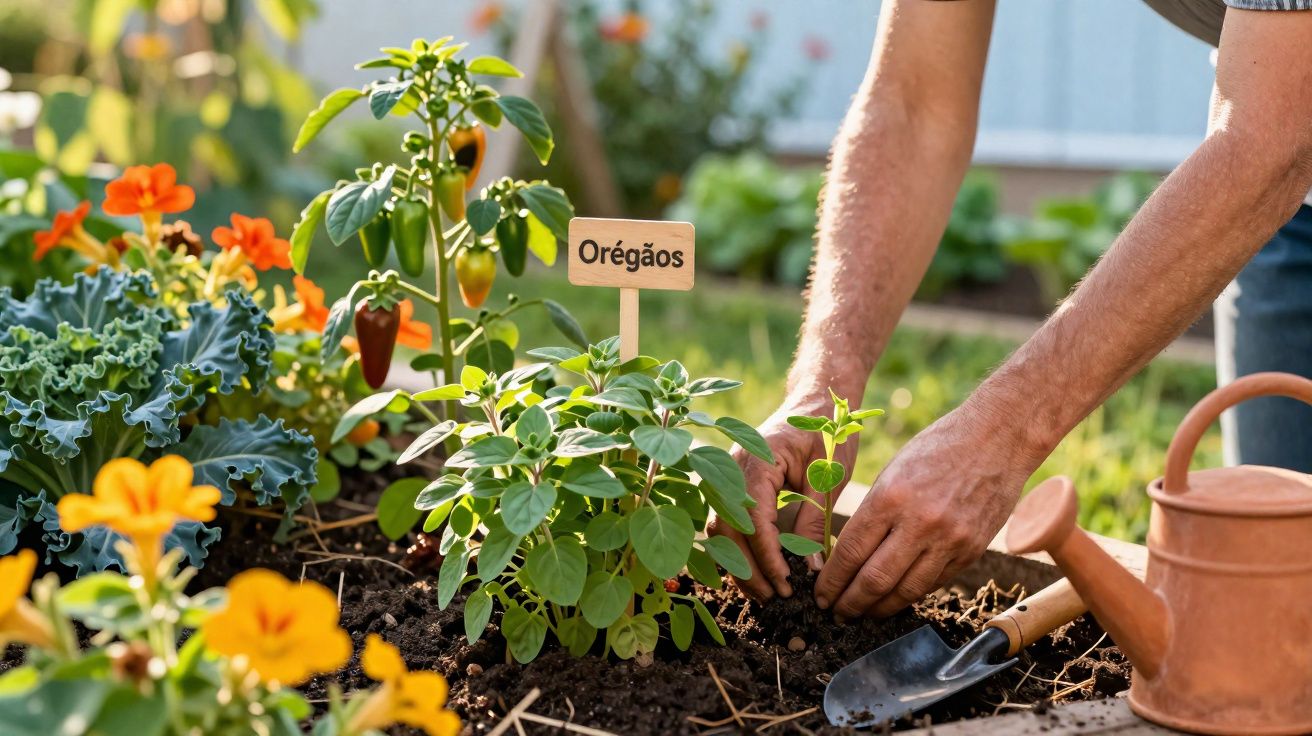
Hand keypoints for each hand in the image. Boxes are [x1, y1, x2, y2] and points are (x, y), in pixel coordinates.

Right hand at [708, 392, 858, 600]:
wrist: (814, 404)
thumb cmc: (826, 433)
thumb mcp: (828, 476)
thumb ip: (815, 520)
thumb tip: (811, 569)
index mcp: (757, 459)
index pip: (752, 516)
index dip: (766, 554)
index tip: (786, 582)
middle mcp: (731, 467)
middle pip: (727, 528)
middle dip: (748, 567)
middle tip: (776, 597)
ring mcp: (725, 476)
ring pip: (719, 530)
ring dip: (738, 564)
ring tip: (765, 593)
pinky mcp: (730, 486)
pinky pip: (725, 524)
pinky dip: (737, 551)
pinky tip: (756, 573)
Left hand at [814, 405, 1034, 619]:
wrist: (997, 438)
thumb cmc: (936, 448)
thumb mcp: (892, 472)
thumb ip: (873, 514)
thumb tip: (848, 556)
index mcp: (890, 497)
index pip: (850, 553)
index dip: (831, 581)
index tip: (820, 594)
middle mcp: (920, 523)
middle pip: (874, 581)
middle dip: (849, 603)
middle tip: (835, 613)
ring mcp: (949, 540)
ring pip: (905, 591)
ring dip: (879, 609)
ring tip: (863, 614)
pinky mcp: (971, 552)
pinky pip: (933, 583)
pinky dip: (910, 594)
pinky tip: (896, 597)